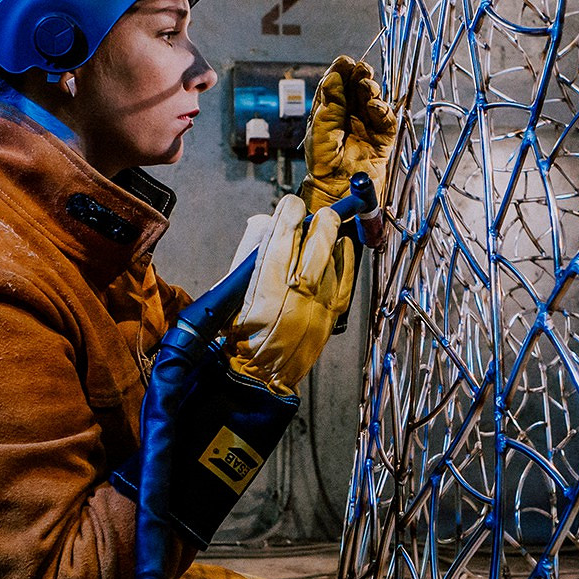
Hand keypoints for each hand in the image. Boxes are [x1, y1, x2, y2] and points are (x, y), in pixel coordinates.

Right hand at [226, 195, 353, 395]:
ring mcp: (316, 307)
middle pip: (315, 247)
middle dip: (320, 224)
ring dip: (332, 239)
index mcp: (264, 288)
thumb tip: (267, 223)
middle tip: (321, 214)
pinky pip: (345, 281)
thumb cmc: (240, 332)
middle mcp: (293, 296)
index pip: (282, 238)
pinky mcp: (330, 316)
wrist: (259, 373)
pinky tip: (341, 247)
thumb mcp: (232, 291)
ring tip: (328, 228)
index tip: (290, 205)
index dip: (289, 215)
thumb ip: (249, 255)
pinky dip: (345, 260)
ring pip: (332, 261)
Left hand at [299, 55, 396, 213]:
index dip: (341, 72)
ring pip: (373, 101)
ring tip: (366, 87)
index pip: (337, 86)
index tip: (345, 62)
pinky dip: (383, 111)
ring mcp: (367, 127)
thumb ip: (330, 105)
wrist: (335, 191)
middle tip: (361, 69)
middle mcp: (350, 117)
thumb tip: (334, 76)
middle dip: (360, 77)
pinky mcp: (382, 140)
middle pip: (358, 89)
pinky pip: (386, 121)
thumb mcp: (320, 131)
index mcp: (331, 112)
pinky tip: (375, 107)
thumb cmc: (322, 165)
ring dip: (372, 91)